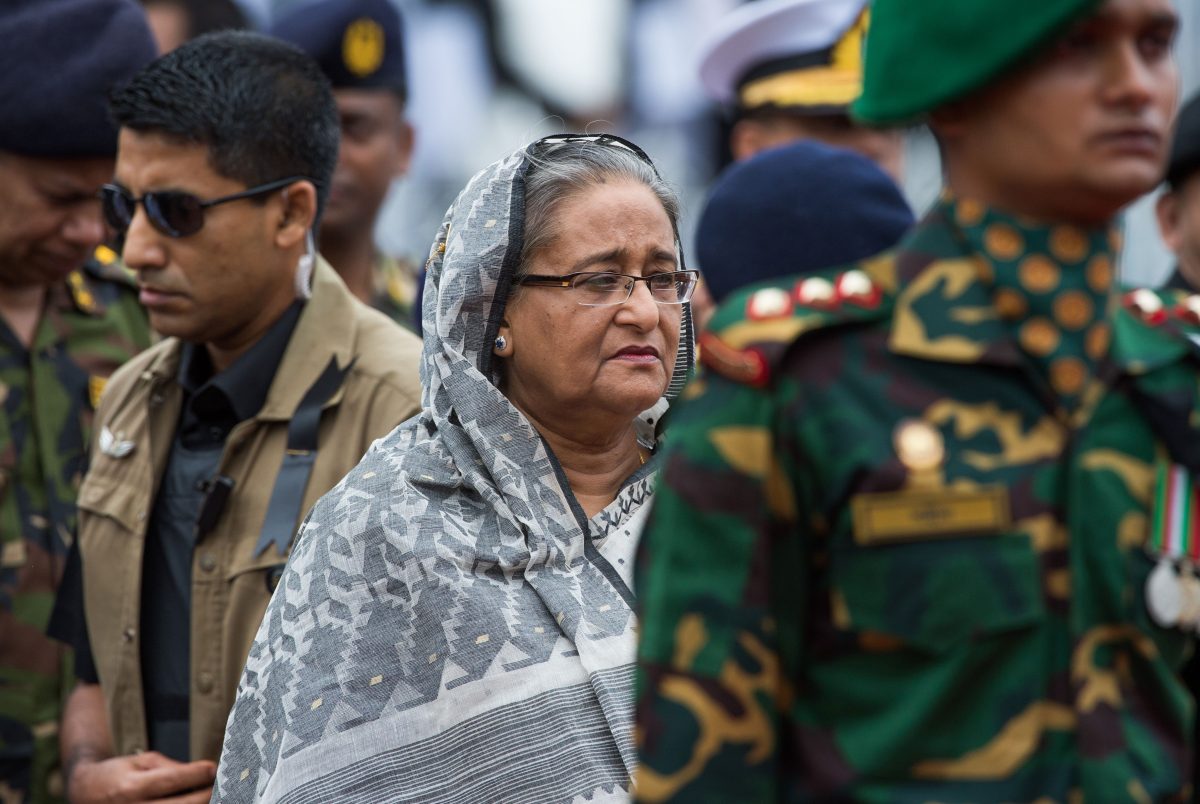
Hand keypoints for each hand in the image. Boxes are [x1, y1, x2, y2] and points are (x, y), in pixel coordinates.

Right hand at [68, 751, 215, 803]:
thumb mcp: (142, 762)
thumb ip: (173, 767)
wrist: (85, 793)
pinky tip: (197, 803)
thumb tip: (206, 773)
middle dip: (207, 795)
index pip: (173, 780)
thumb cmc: (119, 774)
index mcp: (132, 787)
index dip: (198, 774)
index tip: (214, 768)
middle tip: (223, 786)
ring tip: (213, 796)